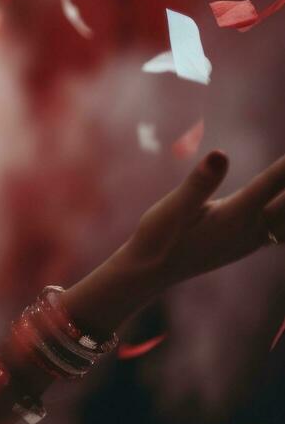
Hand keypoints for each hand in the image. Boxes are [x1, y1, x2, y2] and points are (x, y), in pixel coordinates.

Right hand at [125, 149, 284, 289]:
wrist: (152, 270)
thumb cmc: (158, 235)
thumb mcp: (173, 207)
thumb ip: (200, 182)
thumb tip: (221, 154)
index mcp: (234, 217)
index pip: (271, 184)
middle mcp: (251, 230)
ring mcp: (253, 239)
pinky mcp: (249, 242)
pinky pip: (284, 229)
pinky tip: (283, 209)